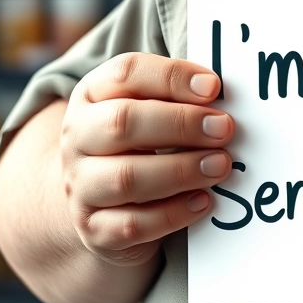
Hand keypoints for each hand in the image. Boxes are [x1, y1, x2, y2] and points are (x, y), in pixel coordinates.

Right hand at [60, 54, 233, 266]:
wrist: (101, 199)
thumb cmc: (141, 138)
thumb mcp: (153, 105)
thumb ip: (181, 95)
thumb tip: (222, 94)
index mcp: (93, 94)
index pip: (126, 73)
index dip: (172, 77)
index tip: (213, 87)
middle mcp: (78, 137)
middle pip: (122, 122)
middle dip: (181, 124)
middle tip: (224, 129)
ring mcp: (80, 185)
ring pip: (126, 177)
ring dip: (181, 170)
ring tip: (220, 165)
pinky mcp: (93, 229)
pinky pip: (132, 225)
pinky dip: (173, 213)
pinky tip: (204, 201)